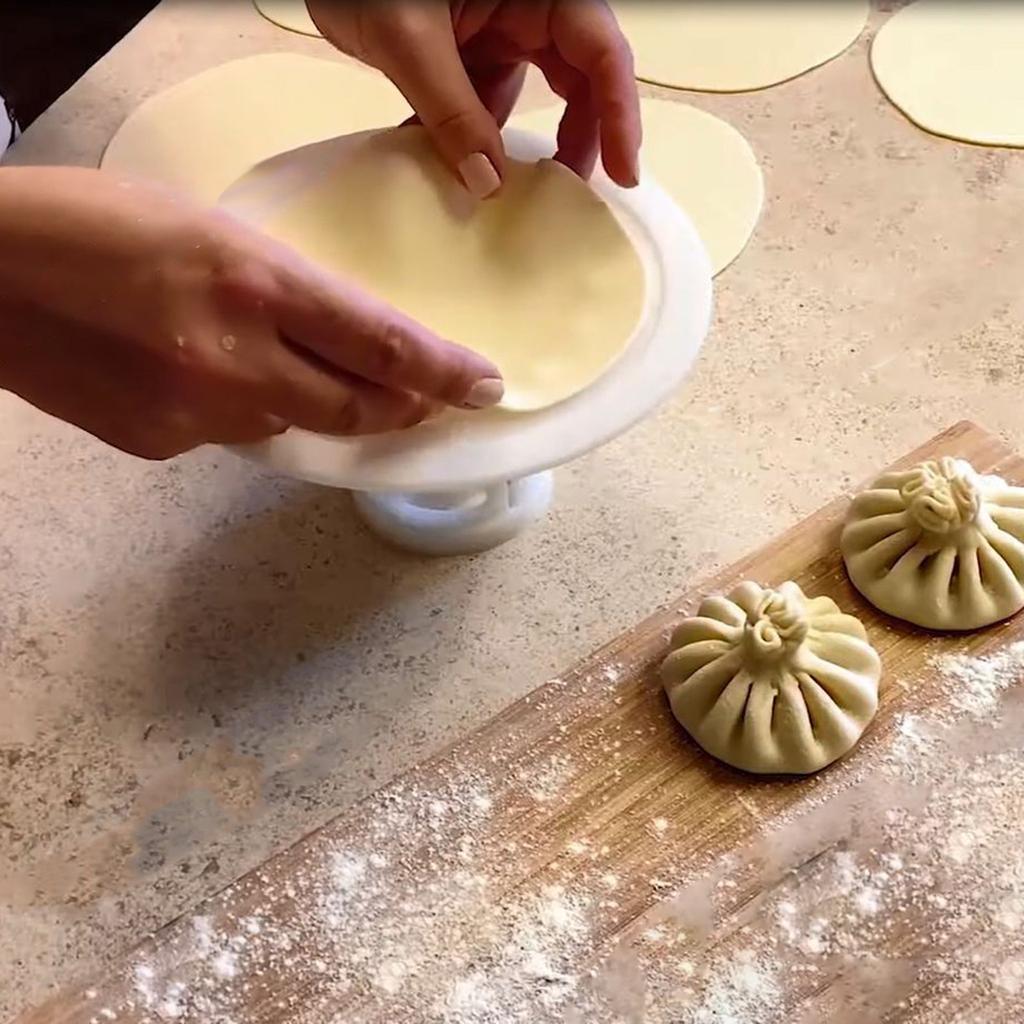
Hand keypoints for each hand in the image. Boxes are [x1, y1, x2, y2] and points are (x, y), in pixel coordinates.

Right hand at [0, 167, 502, 459]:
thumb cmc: (94, 225)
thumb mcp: (210, 228)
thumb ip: (284, 288)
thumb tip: (342, 339)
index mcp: (253, 282)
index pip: (383, 345)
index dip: (444, 372)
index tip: (485, 387)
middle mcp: (235, 359)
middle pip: (357, 410)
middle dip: (404, 409)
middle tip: (430, 398)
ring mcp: (197, 413)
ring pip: (296, 426)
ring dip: (320, 405)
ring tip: (303, 369)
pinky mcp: (162, 444)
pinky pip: (235, 436)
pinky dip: (248, 411)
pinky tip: (211, 376)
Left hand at [308, 0, 640, 196]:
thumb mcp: (409, 38)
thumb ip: (450, 112)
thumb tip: (488, 187)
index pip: (600, 52)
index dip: (619, 114)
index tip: (623, 174)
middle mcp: (530, 7)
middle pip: (580, 77)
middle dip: (579, 138)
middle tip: (569, 197)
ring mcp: (497, 27)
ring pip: (531, 95)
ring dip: (516, 146)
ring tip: (510, 200)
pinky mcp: (466, 47)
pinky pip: (482, 100)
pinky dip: (469, 137)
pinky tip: (451, 172)